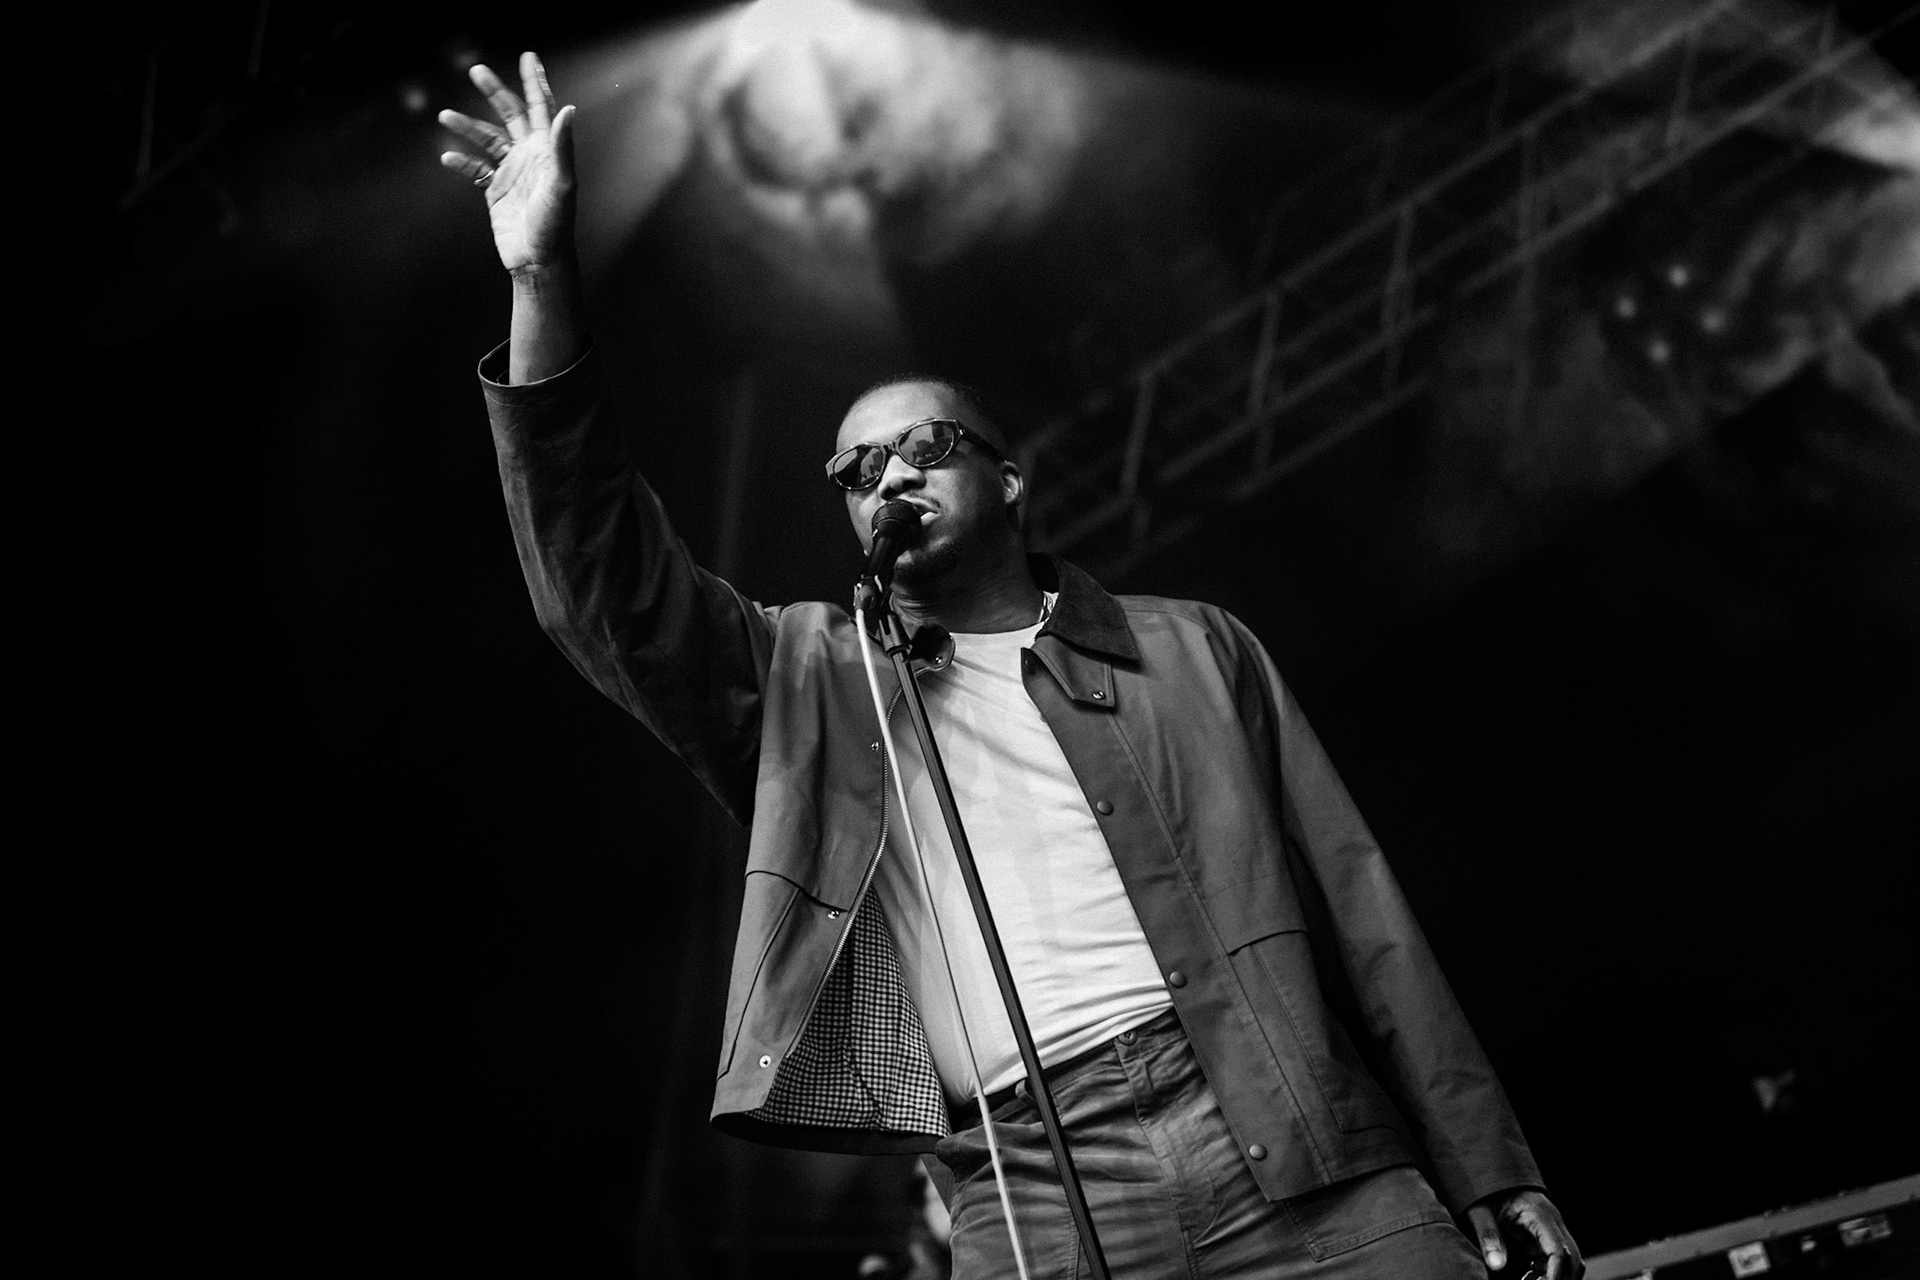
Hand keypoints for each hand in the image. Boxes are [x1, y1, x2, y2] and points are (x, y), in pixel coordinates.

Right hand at [439, 52, 576, 275]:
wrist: (538, 260)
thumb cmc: (555, 225)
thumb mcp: (560, 184)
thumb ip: (561, 146)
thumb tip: (566, 109)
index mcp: (548, 150)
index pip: (541, 108)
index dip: (535, 82)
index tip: (527, 56)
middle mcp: (530, 156)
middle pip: (511, 115)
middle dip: (495, 92)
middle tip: (476, 70)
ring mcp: (512, 172)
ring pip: (487, 140)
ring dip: (467, 127)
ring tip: (444, 116)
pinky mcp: (496, 191)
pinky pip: (476, 170)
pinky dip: (462, 162)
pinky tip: (448, 159)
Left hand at [1467, 1189, 1581, 1279]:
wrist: (1490, 1174)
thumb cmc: (1486, 1191)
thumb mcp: (1481, 1211)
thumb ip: (1488, 1236)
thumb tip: (1496, 1265)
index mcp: (1540, 1214)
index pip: (1560, 1251)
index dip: (1555, 1274)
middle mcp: (1552, 1222)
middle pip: (1573, 1258)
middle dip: (1562, 1278)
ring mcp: (1551, 1229)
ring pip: (1568, 1260)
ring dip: (1556, 1275)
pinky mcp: (1543, 1236)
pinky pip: (1555, 1258)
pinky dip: (1548, 1272)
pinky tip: (1530, 1277)